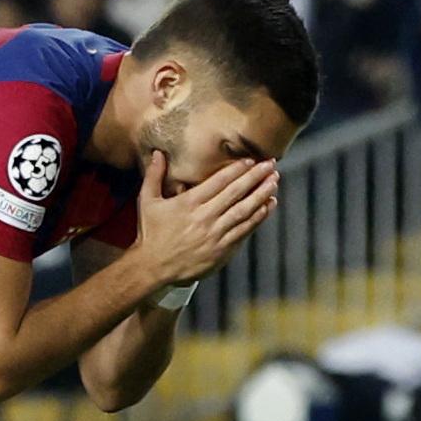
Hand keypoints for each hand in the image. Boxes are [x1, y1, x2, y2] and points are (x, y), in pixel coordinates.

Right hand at [134, 152, 278, 287]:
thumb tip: (158, 152)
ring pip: (244, 211)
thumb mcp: (146, 201)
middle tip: (271, 164)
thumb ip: (154, 175)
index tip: (251, 160)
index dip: (236, 170)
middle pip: (235, 193)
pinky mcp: (221, 250)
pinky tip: (268, 206)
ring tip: (274, 182)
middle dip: (255, 177)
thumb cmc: (150, 233)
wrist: (153, 267)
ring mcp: (215, 235)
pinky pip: (244, 230)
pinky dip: (258, 217)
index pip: (218, 182)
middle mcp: (204, 218)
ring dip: (261, 195)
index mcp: (188, 203)